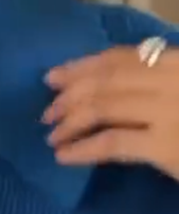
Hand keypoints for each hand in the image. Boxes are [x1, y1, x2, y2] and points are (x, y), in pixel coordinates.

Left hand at [42, 45, 178, 181]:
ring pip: (104, 108)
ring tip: (52, 136)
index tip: (54, 77)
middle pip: (108, 80)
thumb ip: (161, 84)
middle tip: (47, 113)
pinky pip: (111, 144)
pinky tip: (63, 156)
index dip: (83, 66)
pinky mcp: (166, 146)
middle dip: (70, 96)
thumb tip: (111, 89)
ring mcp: (171, 110)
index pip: (123, 57)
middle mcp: (175, 78)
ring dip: (70, 122)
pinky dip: (81, 149)